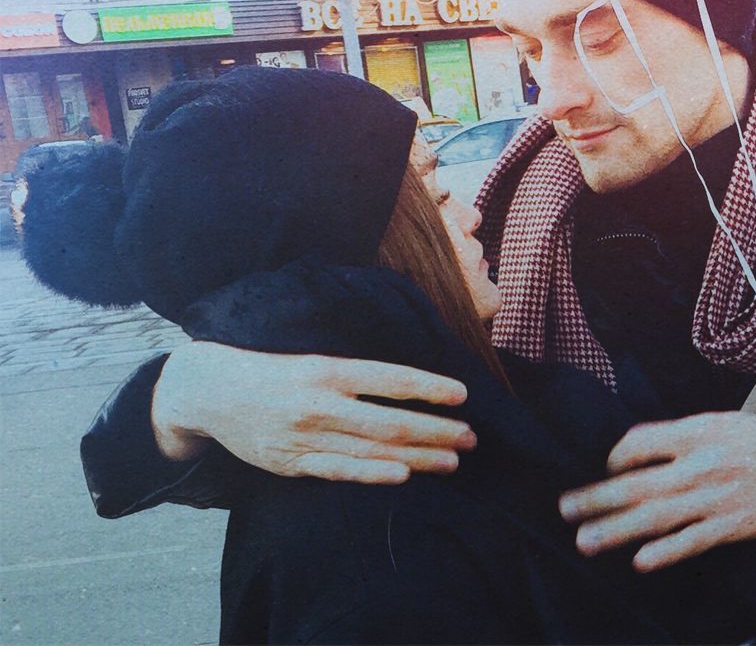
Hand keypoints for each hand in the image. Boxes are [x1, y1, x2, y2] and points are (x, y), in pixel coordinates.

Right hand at [151, 341, 472, 483]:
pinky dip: (374, 474)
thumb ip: (355, 372)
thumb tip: (409, 380)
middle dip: (436, 431)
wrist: (211, 390)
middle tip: (471, 436)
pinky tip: (405, 474)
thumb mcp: (314, 355)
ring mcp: (305, 436)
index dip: (429, 387)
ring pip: (373, 451)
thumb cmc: (274, 367)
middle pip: (390, 421)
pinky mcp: (291, 462)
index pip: (391, 378)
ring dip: (418, 457)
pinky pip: (340, 472)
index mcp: (329, 368)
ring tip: (452, 460)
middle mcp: (320, 402)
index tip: (463, 395)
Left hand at [559, 411, 755, 570]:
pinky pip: (691, 541)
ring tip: (585, 540)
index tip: (606, 467)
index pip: (641, 442)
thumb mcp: (719, 421)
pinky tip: (639, 561)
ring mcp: (715, 498)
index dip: (616, 456)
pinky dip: (665, 551)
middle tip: (565, 508)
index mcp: (697, 431)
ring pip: (657, 516)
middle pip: (639, 483)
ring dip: (617, 530)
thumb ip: (680, 435)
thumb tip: (636, 451)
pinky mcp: (730, 526)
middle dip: (598, 497)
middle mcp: (701, 464)